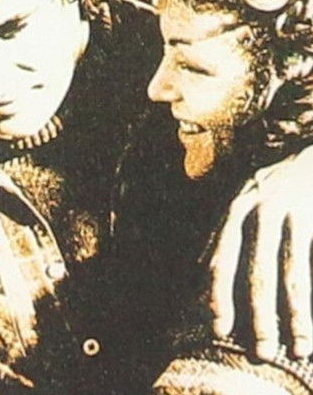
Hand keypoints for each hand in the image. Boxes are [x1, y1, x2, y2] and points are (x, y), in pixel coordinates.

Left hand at [209, 145, 312, 360]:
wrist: (307, 153)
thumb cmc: (270, 183)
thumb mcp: (241, 199)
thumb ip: (224, 231)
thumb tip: (200, 268)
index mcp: (234, 209)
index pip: (221, 258)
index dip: (219, 295)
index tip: (219, 329)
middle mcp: (258, 209)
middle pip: (256, 270)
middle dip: (258, 313)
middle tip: (259, 350)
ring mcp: (291, 210)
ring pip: (292, 272)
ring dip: (296, 313)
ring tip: (299, 347)